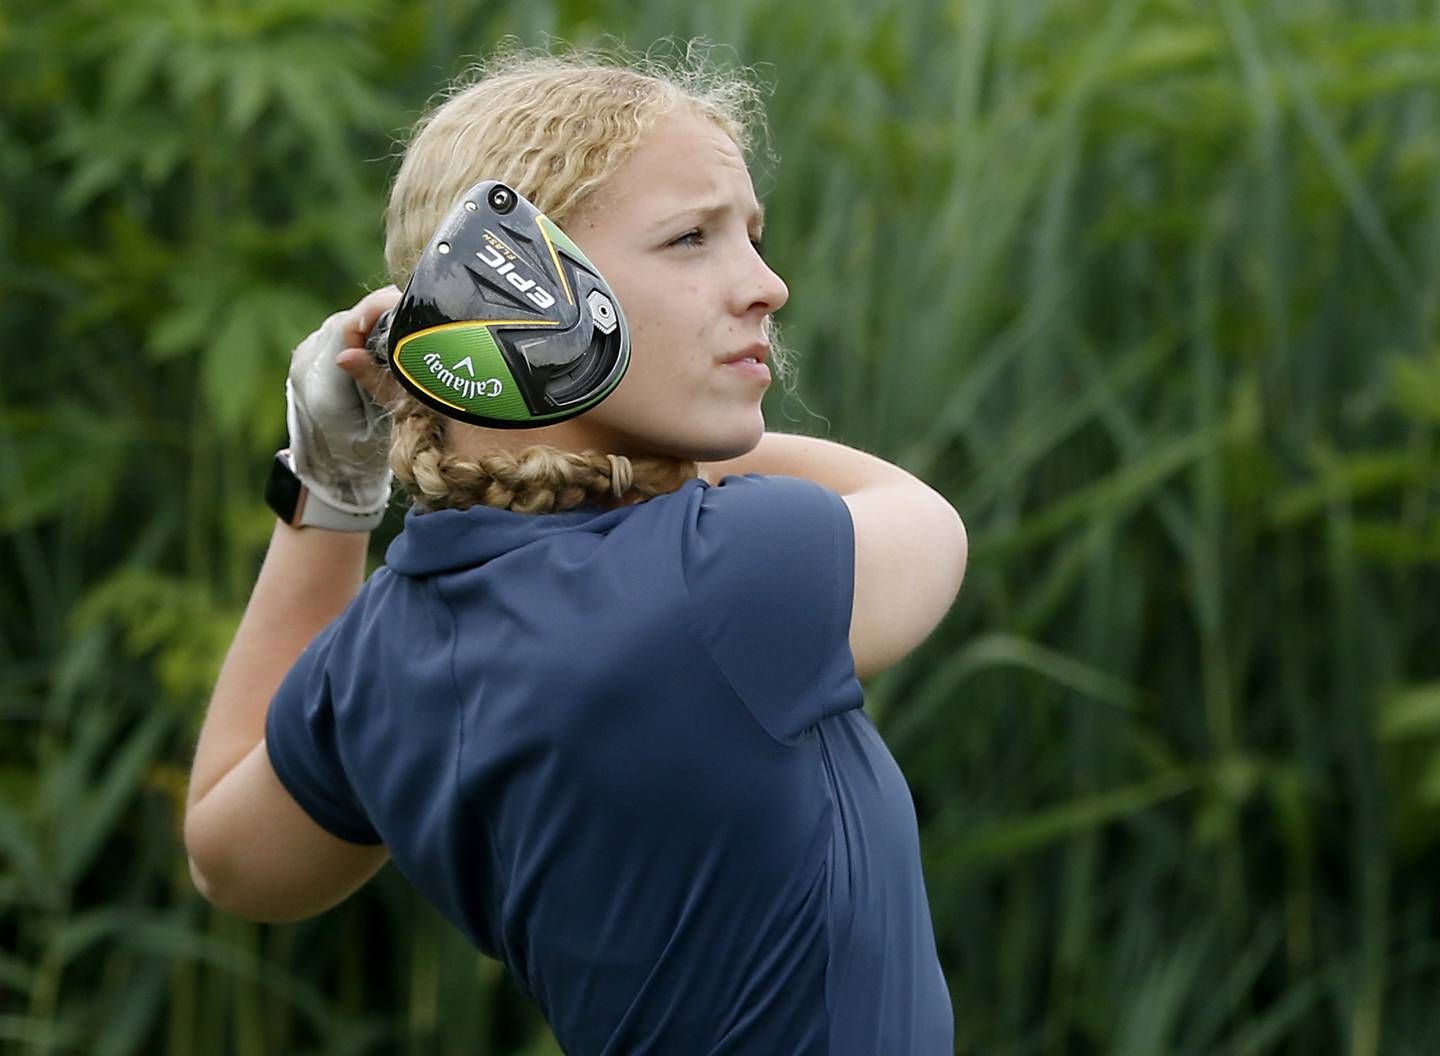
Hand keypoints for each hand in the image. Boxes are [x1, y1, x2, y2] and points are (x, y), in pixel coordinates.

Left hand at [285, 286, 401, 513]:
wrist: (329, 473)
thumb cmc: (362, 455)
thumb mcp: (383, 418)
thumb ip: (385, 375)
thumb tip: (395, 332)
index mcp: (322, 382)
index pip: (351, 325)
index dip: (383, 309)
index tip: (417, 309)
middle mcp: (307, 361)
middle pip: (352, 319)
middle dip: (386, 317)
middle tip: (421, 325)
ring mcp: (306, 355)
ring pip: (349, 322)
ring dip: (378, 325)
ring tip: (409, 335)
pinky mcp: (312, 355)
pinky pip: (344, 332)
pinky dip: (367, 333)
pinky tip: (389, 344)